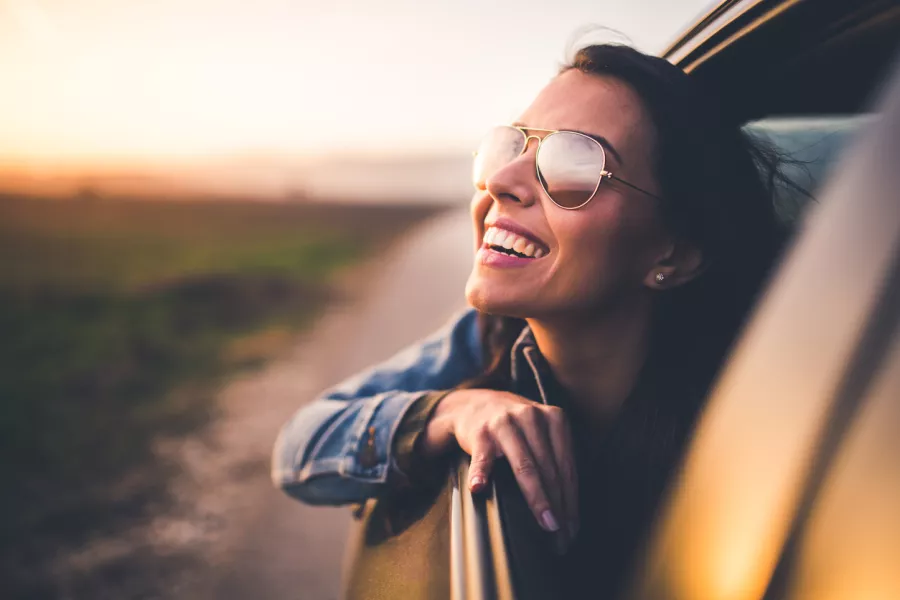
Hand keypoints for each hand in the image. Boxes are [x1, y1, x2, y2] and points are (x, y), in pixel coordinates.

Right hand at [421, 388, 578, 549]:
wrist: (476, 406)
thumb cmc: (516, 428)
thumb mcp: (541, 432)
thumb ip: (556, 459)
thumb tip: (571, 507)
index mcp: (553, 419)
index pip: (566, 466)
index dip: (571, 498)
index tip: (572, 526)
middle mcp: (532, 418)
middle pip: (549, 469)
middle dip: (558, 504)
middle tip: (562, 533)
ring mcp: (505, 424)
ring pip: (525, 465)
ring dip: (537, 497)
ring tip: (544, 522)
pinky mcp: (480, 433)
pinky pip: (483, 457)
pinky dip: (481, 472)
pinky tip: (480, 488)